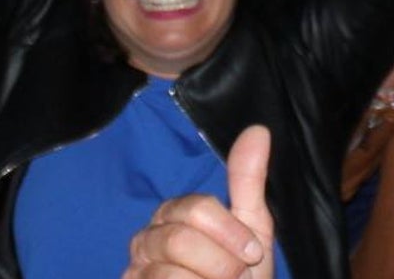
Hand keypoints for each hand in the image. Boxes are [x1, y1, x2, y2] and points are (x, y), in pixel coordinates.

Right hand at [124, 125, 273, 278]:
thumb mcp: (252, 233)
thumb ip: (247, 182)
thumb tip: (259, 129)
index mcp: (174, 214)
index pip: (197, 208)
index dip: (231, 234)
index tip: (252, 255)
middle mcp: (147, 239)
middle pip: (180, 240)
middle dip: (220, 266)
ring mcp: (135, 271)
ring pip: (168, 275)